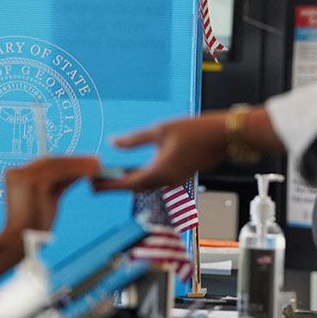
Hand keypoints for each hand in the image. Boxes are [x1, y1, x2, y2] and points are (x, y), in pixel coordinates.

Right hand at [3, 156, 99, 232]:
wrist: (19, 241)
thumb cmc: (34, 225)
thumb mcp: (50, 199)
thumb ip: (61, 184)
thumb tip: (79, 172)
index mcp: (17, 175)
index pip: (46, 164)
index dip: (68, 161)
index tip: (86, 162)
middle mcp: (17, 172)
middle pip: (51, 162)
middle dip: (75, 161)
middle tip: (96, 161)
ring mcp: (23, 176)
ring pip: (56, 165)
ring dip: (79, 164)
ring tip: (97, 166)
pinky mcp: (32, 182)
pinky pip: (59, 172)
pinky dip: (76, 170)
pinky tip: (90, 172)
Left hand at [93, 115, 228, 190]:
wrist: (224, 136)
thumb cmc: (196, 132)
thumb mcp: (160, 130)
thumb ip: (135, 139)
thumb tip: (114, 142)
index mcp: (160, 172)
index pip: (127, 183)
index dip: (108, 184)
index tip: (92, 184)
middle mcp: (166, 181)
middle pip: (133, 188)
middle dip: (113, 185)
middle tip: (94, 183)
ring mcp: (173, 180)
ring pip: (143, 185)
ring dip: (126, 182)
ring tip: (108, 177)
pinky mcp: (178, 175)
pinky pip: (153, 181)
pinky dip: (139, 177)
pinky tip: (131, 171)